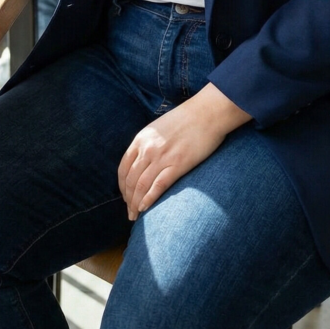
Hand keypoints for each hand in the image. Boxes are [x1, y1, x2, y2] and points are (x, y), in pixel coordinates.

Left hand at [118, 84, 251, 219]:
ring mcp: (162, 157)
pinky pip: (158, 186)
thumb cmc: (187, 119)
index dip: (122, 186)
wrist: (207, 112)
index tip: (125, 197)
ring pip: (141, 186)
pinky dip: (149, 199)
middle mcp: (147, 149)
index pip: (123, 168)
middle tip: (130, 212)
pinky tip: (146, 209)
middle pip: (130, 180)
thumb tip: (144, 159)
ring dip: (136, 203)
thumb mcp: (159, 127)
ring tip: (136, 216)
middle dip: (128, 199)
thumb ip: (149, 142)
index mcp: (141, 139)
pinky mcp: (178, 164)